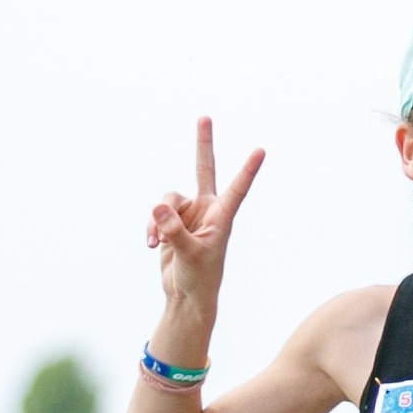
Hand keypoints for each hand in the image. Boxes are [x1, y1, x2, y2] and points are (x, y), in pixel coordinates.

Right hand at [144, 117, 262, 334]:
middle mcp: (207, 209)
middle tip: (204, 117)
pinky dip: (151, 227)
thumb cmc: (199, 278)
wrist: (186, 295)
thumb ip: (173, 231)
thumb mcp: (188, 255)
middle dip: (202, 144)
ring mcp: (189, 213)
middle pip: (203, 169)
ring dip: (157, 219)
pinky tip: (151, 245)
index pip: (237, 189)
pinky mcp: (172, 221)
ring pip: (167, 199)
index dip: (247, 170)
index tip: (261, 151)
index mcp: (222, 217)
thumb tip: (159, 208)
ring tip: (156, 242)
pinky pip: (156, 214)